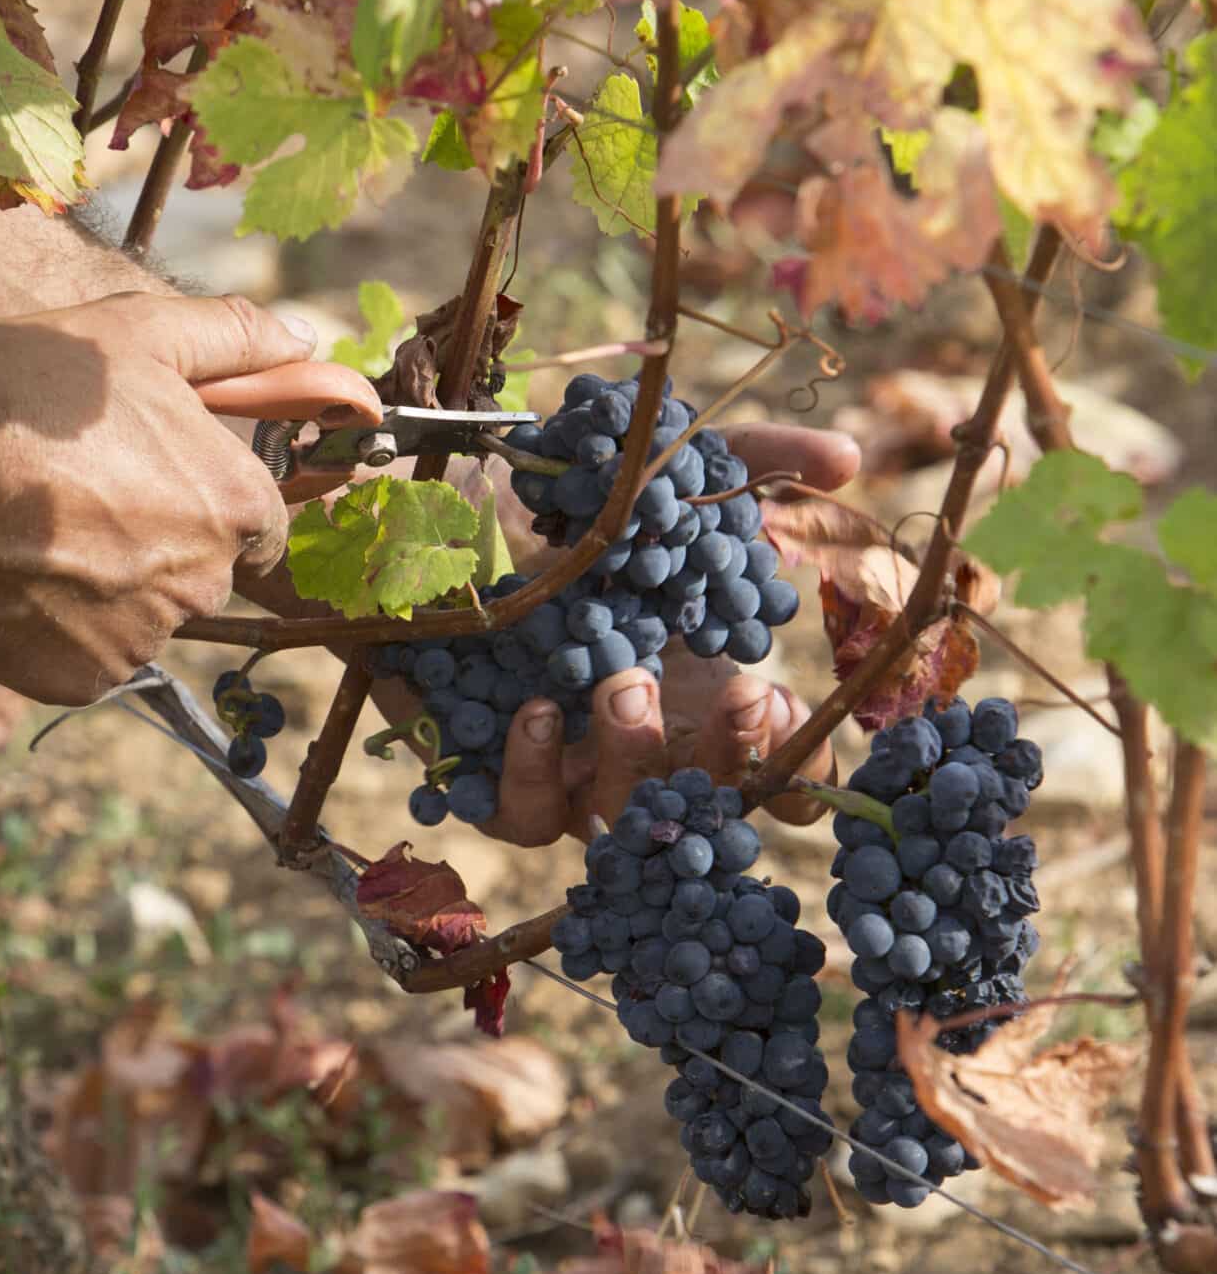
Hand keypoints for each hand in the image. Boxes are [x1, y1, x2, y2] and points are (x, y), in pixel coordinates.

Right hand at [0, 292, 307, 704]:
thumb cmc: (30, 387)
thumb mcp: (140, 333)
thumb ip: (234, 337)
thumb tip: (305, 342)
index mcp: (234, 503)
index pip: (260, 525)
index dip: (209, 501)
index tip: (156, 482)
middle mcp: (204, 581)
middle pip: (199, 573)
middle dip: (155, 544)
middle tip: (81, 497)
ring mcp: (142, 638)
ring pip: (140, 619)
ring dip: (104, 590)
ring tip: (37, 533)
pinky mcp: (81, 678)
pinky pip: (86, 660)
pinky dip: (57, 631)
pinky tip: (16, 578)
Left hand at [372, 423, 860, 844]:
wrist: (423, 508)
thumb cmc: (557, 501)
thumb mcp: (660, 473)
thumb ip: (754, 464)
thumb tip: (850, 456)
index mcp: (695, 694)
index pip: (767, 765)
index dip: (788, 756)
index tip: (786, 699)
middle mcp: (635, 744)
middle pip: (704, 804)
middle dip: (728, 758)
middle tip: (732, 694)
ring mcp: (561, 768)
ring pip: (611, 817)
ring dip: (632, 760)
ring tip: (622, 686)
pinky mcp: (479, 772)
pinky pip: (516, 811)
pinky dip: (532, 772)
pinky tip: (536, 711)